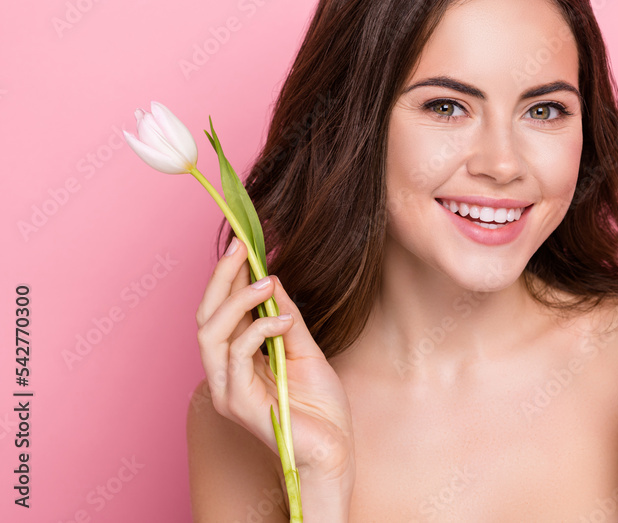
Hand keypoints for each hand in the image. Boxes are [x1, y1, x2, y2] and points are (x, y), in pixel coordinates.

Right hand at [195, 237, 355, 482]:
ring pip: (211, 335)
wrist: (334, 451)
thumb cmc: (320, 408)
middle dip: (220, 278)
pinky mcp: (239, 403)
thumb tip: (272, 279)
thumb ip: (285, 318)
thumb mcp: (305, 350)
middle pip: (205, 318)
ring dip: (236, 302)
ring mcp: (227, 390)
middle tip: (242, 248)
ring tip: (265, 281)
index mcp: (237, 362)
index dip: (227, 277)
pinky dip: (257, 331)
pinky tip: (282, 320)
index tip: (244, 245)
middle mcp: (224, 375)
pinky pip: (237, 357)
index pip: (220, 312)